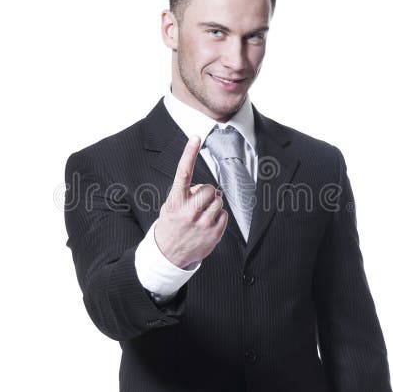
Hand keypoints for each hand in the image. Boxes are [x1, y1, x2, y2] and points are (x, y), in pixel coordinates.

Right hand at [154, 135, 228, 268]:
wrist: (168, 254)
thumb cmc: (172, 224)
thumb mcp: (170, 206)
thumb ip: (186, 194)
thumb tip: (209, 189)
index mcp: (175, 201)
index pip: (183, 173)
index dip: (189, 153)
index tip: (196, 137)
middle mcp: (188, 211)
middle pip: (210, 188)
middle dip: (207, 193)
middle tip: (199, 202)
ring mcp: (202, 224)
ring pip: (219, 201)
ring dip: (213, 204)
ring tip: (202, 215)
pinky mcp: (213, 234)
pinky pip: (224, 215)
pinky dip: (218, 217)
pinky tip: (207, 224)